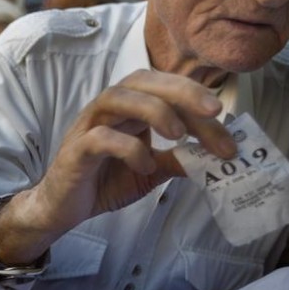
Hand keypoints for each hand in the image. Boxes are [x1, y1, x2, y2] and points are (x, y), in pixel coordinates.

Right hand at [0, 70, 236, 263]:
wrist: (62, 208)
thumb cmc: (103, 182)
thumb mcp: (150, 171)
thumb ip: (177, 160)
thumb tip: (215, 157)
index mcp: (127, 109)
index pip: (163, 88)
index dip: (195, 98)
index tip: (226, 121)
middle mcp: (107, 110)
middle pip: (141, 81)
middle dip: (180, 91)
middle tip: (214, 111)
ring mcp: (88, 127)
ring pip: (116, 97)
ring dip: (153, 110)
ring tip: (179, 135)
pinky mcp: (75, 151)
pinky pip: (100, 138)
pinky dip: (127, 148)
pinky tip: (145, 165)